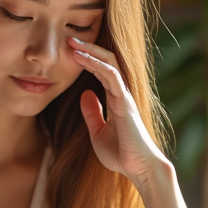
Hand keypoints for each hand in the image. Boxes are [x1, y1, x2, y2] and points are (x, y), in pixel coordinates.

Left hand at [69, 36, 170, 188]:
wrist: (140, 170)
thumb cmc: (122, 155)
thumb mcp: (98, 133)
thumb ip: (92, 114)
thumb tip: (84, 95)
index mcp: (115, 99)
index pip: (101, 71)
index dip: (86, 59)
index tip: (68, 51)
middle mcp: (121, 93)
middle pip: (106, 61)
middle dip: (88, 48)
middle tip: (68, 38)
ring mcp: (125, 96)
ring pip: (109, 63)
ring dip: (90, 51)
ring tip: (72, 42)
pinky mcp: (126, 102)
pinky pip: (112, 76)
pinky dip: (96, 64)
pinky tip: (82, 57)